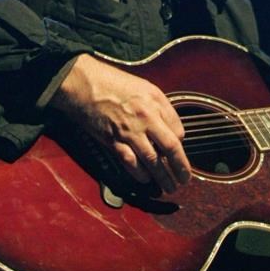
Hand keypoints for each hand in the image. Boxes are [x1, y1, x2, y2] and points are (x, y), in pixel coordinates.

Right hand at [49, 54, 190, 192]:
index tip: (179, 154)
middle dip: (180, 168)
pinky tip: (146, 179)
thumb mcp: (146, 87)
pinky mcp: (113, 140)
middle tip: (184, 180)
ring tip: (169, 187)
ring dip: (162, 177)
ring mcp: (129, 131)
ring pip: (152, 160)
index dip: (181, 146)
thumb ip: (161, 107)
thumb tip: (172, 129)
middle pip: (171, 148)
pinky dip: (139, 173)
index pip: (178, 131)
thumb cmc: (114, 83)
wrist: (85, 84)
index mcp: (156, 103)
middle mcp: (146, 118)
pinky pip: (130, 162)